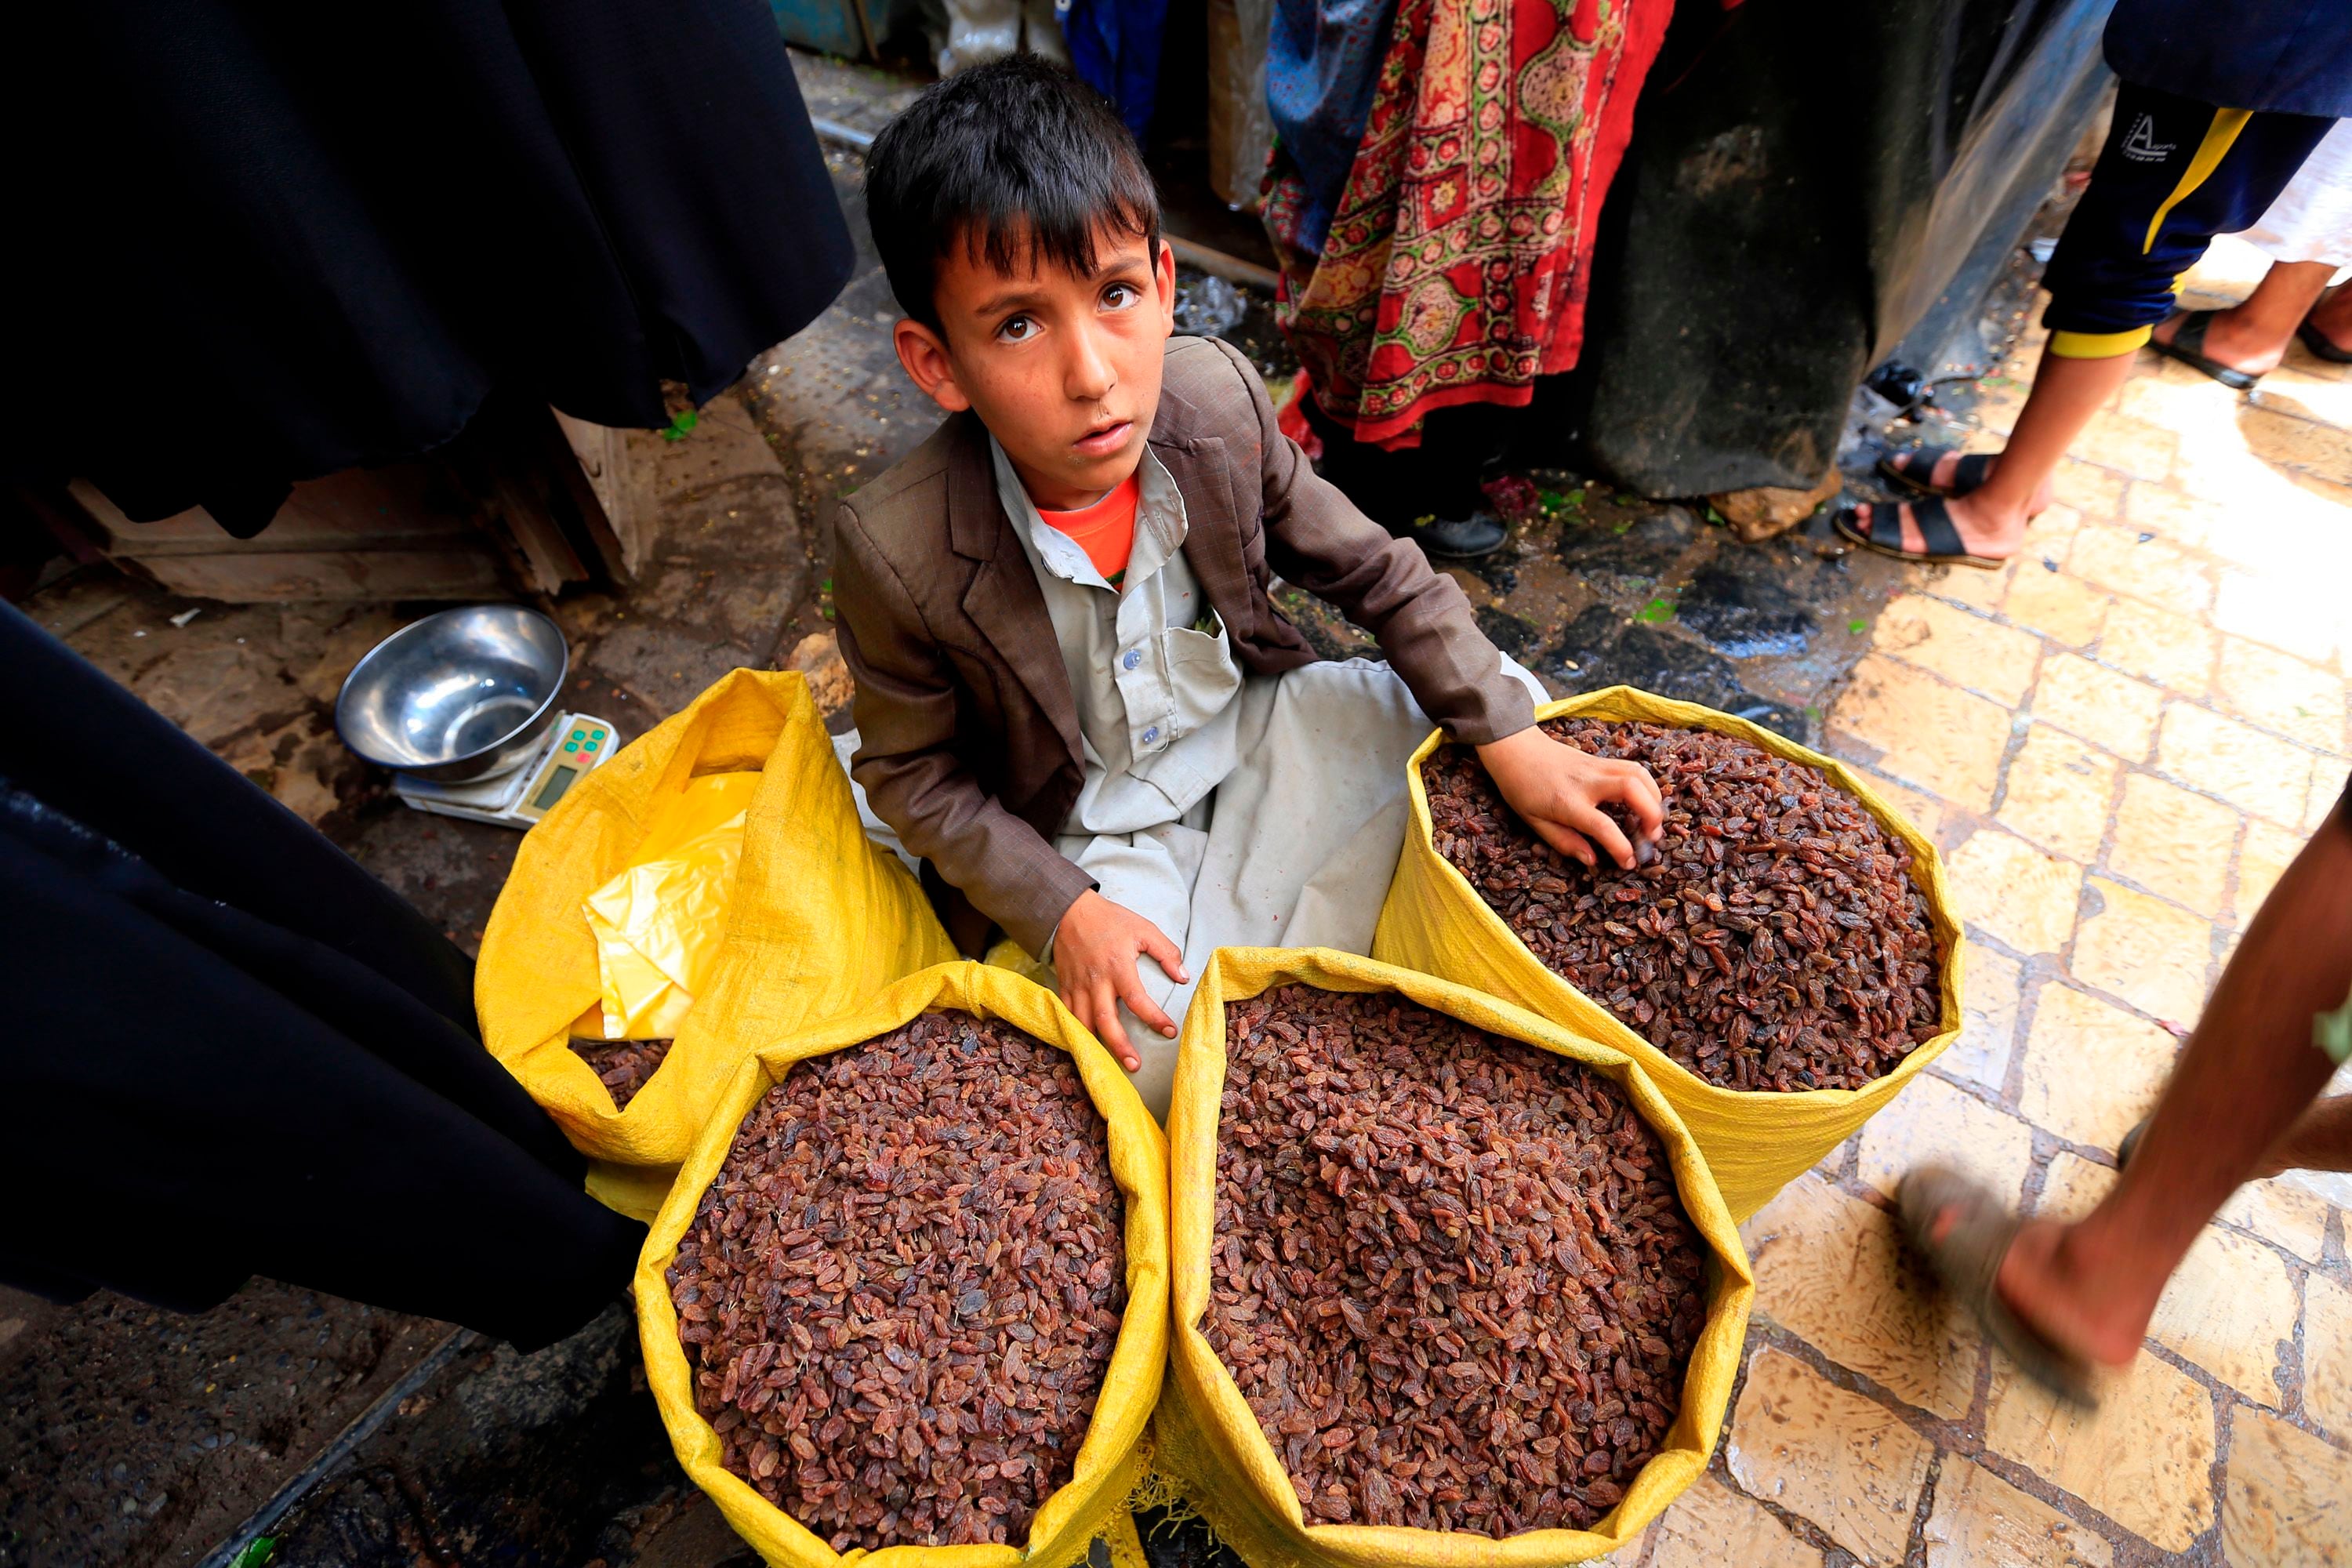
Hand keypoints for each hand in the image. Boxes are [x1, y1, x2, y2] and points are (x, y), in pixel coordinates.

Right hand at [1051, 890, 1188, 1069]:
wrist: (1069, 911)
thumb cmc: (1110, 920)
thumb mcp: (1143, 928)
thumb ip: (1166, 952)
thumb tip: (1182, 977)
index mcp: (1118, 966)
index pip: (1137, 1000)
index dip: (1154, 1018)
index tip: (1169, 1031)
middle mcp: (1096, 981)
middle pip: (1107, 1021)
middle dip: (1121, 1046)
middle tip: (1135, 1065)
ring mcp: (1077, 986)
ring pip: (1084, 1023)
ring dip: (1097, 1045)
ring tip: (1109, 1062)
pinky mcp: (1064, 986)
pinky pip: (1067, 1015)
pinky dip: (1075, 1032)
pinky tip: (1086, 1045)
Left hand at [1475, 726, 1665, 870]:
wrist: (1516, 749)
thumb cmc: (1521, 788)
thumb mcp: (1534, 821)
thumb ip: (1565, 842)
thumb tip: (1592, 860)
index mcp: (1567, 802)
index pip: (1602, 826)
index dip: (1621, 847)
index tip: (1629, 862)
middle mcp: (1587, 781)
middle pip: (1632, 789)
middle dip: (1651, 814)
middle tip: (1653, 837)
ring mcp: (1597, 766)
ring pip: (1638, 774)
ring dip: (1654, 798)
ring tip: (1654, 821)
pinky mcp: (1602, 759)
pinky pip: (1633, 768)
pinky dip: (1647, 785)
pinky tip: (1646, 801)